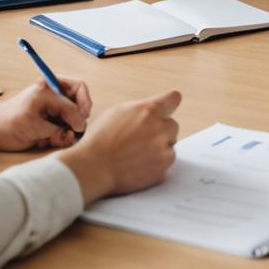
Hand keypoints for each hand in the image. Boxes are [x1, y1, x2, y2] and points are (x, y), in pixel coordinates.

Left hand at [0, 77, 91, 150]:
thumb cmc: (8, 119)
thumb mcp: (36, 120)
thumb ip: (59, 121)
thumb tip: (79, 125)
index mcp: (50, 87)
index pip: (78, 89)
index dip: (83, 105)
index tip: (79, 122)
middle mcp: (54, 97)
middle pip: (79, 103)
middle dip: (78, 118)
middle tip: (74, 130)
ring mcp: (52, 111)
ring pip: (73, 120)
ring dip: (68, 131)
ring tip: (56, 138)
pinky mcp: (50, 125)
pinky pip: (64, 131)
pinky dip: (60, 137)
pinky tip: (47, 141)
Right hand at [57, 91, 180, 203]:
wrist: (94, 167)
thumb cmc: (100, 140)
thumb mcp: (118, 112)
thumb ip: (140, 109)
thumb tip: (151, 111)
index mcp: (149, 110)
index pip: (174, 98)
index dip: (169, 103)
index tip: (168, 108)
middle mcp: (159, 128)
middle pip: (172, 125)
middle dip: (161, 130)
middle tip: (143, 138)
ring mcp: (162, 150)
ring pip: (170, 145)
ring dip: (160, 148)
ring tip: (137, 153)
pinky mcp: (162, 169)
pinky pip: (166, 162)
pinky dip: (157, 164)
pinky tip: (139, 163)